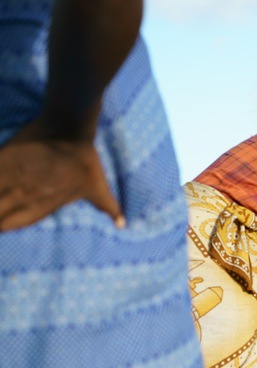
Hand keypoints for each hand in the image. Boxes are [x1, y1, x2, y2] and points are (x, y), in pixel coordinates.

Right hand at [0, 120, 123, 232]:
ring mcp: (11, 179)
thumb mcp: (99, 189)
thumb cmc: (86, 161)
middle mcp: (24, 197)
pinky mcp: (2, 159)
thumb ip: (108, 208)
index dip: (0, 226)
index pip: (10, 225)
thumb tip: (123, 225)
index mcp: (42, 207)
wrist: (70, 130)